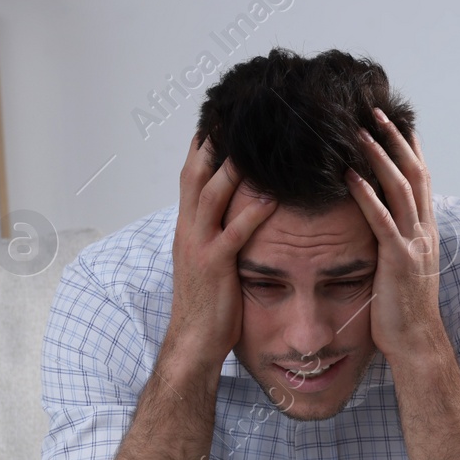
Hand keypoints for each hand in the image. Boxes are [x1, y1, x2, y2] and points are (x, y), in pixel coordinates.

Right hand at [166, 135, 276, 372]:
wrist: (192, 343)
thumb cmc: (208, 306)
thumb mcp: (208, 263)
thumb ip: (217, 236)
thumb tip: (233, 217)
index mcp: (187, 229)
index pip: (191, 178)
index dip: (201, 148)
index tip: (217, 121)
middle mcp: (188, 231)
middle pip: (195, 176)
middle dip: (210, 144)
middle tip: (231, 116)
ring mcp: (199, 247)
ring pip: (211, 196)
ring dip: (230, 168)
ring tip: (252, 144)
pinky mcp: (215, 266)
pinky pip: (234, 234)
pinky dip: (252, 213)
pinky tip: (271, 197)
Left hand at [345, 109, 447, 363]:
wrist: (417, 342)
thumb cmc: (403, 310)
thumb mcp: (402, 266)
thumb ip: (396, 240)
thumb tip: (380, 222)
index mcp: (425, 230)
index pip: (420, 178)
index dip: (409, 147)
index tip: (394, 119)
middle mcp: (424, 231)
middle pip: (414, 172)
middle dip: (395, 139)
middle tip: (376, 110)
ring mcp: (414, 243)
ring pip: (400, 188)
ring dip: (380, 156)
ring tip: (360, 130)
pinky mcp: (398, 260)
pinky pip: (382, 219)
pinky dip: (365, 194)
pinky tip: (349, 175)